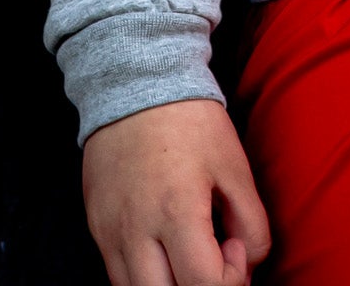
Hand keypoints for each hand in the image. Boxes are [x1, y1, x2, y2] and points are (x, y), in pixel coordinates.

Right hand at [83, 99, 271, 285]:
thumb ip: (252, 221)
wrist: (137, 84)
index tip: (235, 246)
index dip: (230, 281)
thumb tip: (248, 267)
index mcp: (176, 211)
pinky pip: (119, 276)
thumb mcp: (234, 165)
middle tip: (214, 260)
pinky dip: (146, 279)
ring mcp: (110, 234)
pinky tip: (167, 252)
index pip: (203, 285)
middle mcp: (136, 231)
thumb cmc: (192, 123)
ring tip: (191, 256)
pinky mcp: (97, 230)